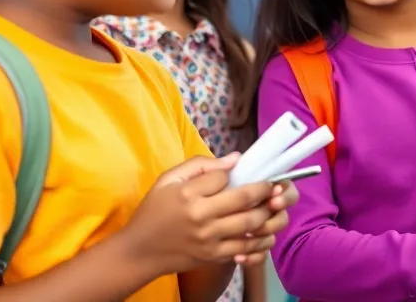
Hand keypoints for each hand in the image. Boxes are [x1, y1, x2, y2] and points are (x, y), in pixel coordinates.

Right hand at [117, 154, 293, 275]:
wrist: (139, 251)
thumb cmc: (154, 211)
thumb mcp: (168, 179)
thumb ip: (201, 165)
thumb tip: (235, 159)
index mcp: (189, 195)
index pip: (225, 177)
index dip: (238, 171)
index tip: (248, 170)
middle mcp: (201, 218)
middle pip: (245, 200)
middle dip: (266, 190)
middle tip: (275, 185)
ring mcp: (209, 240)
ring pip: (251, 225)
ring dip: (268, 213)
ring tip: (274, 204)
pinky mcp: (213, 256)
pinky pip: (246, 249)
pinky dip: (261, 240)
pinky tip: (266, 231)